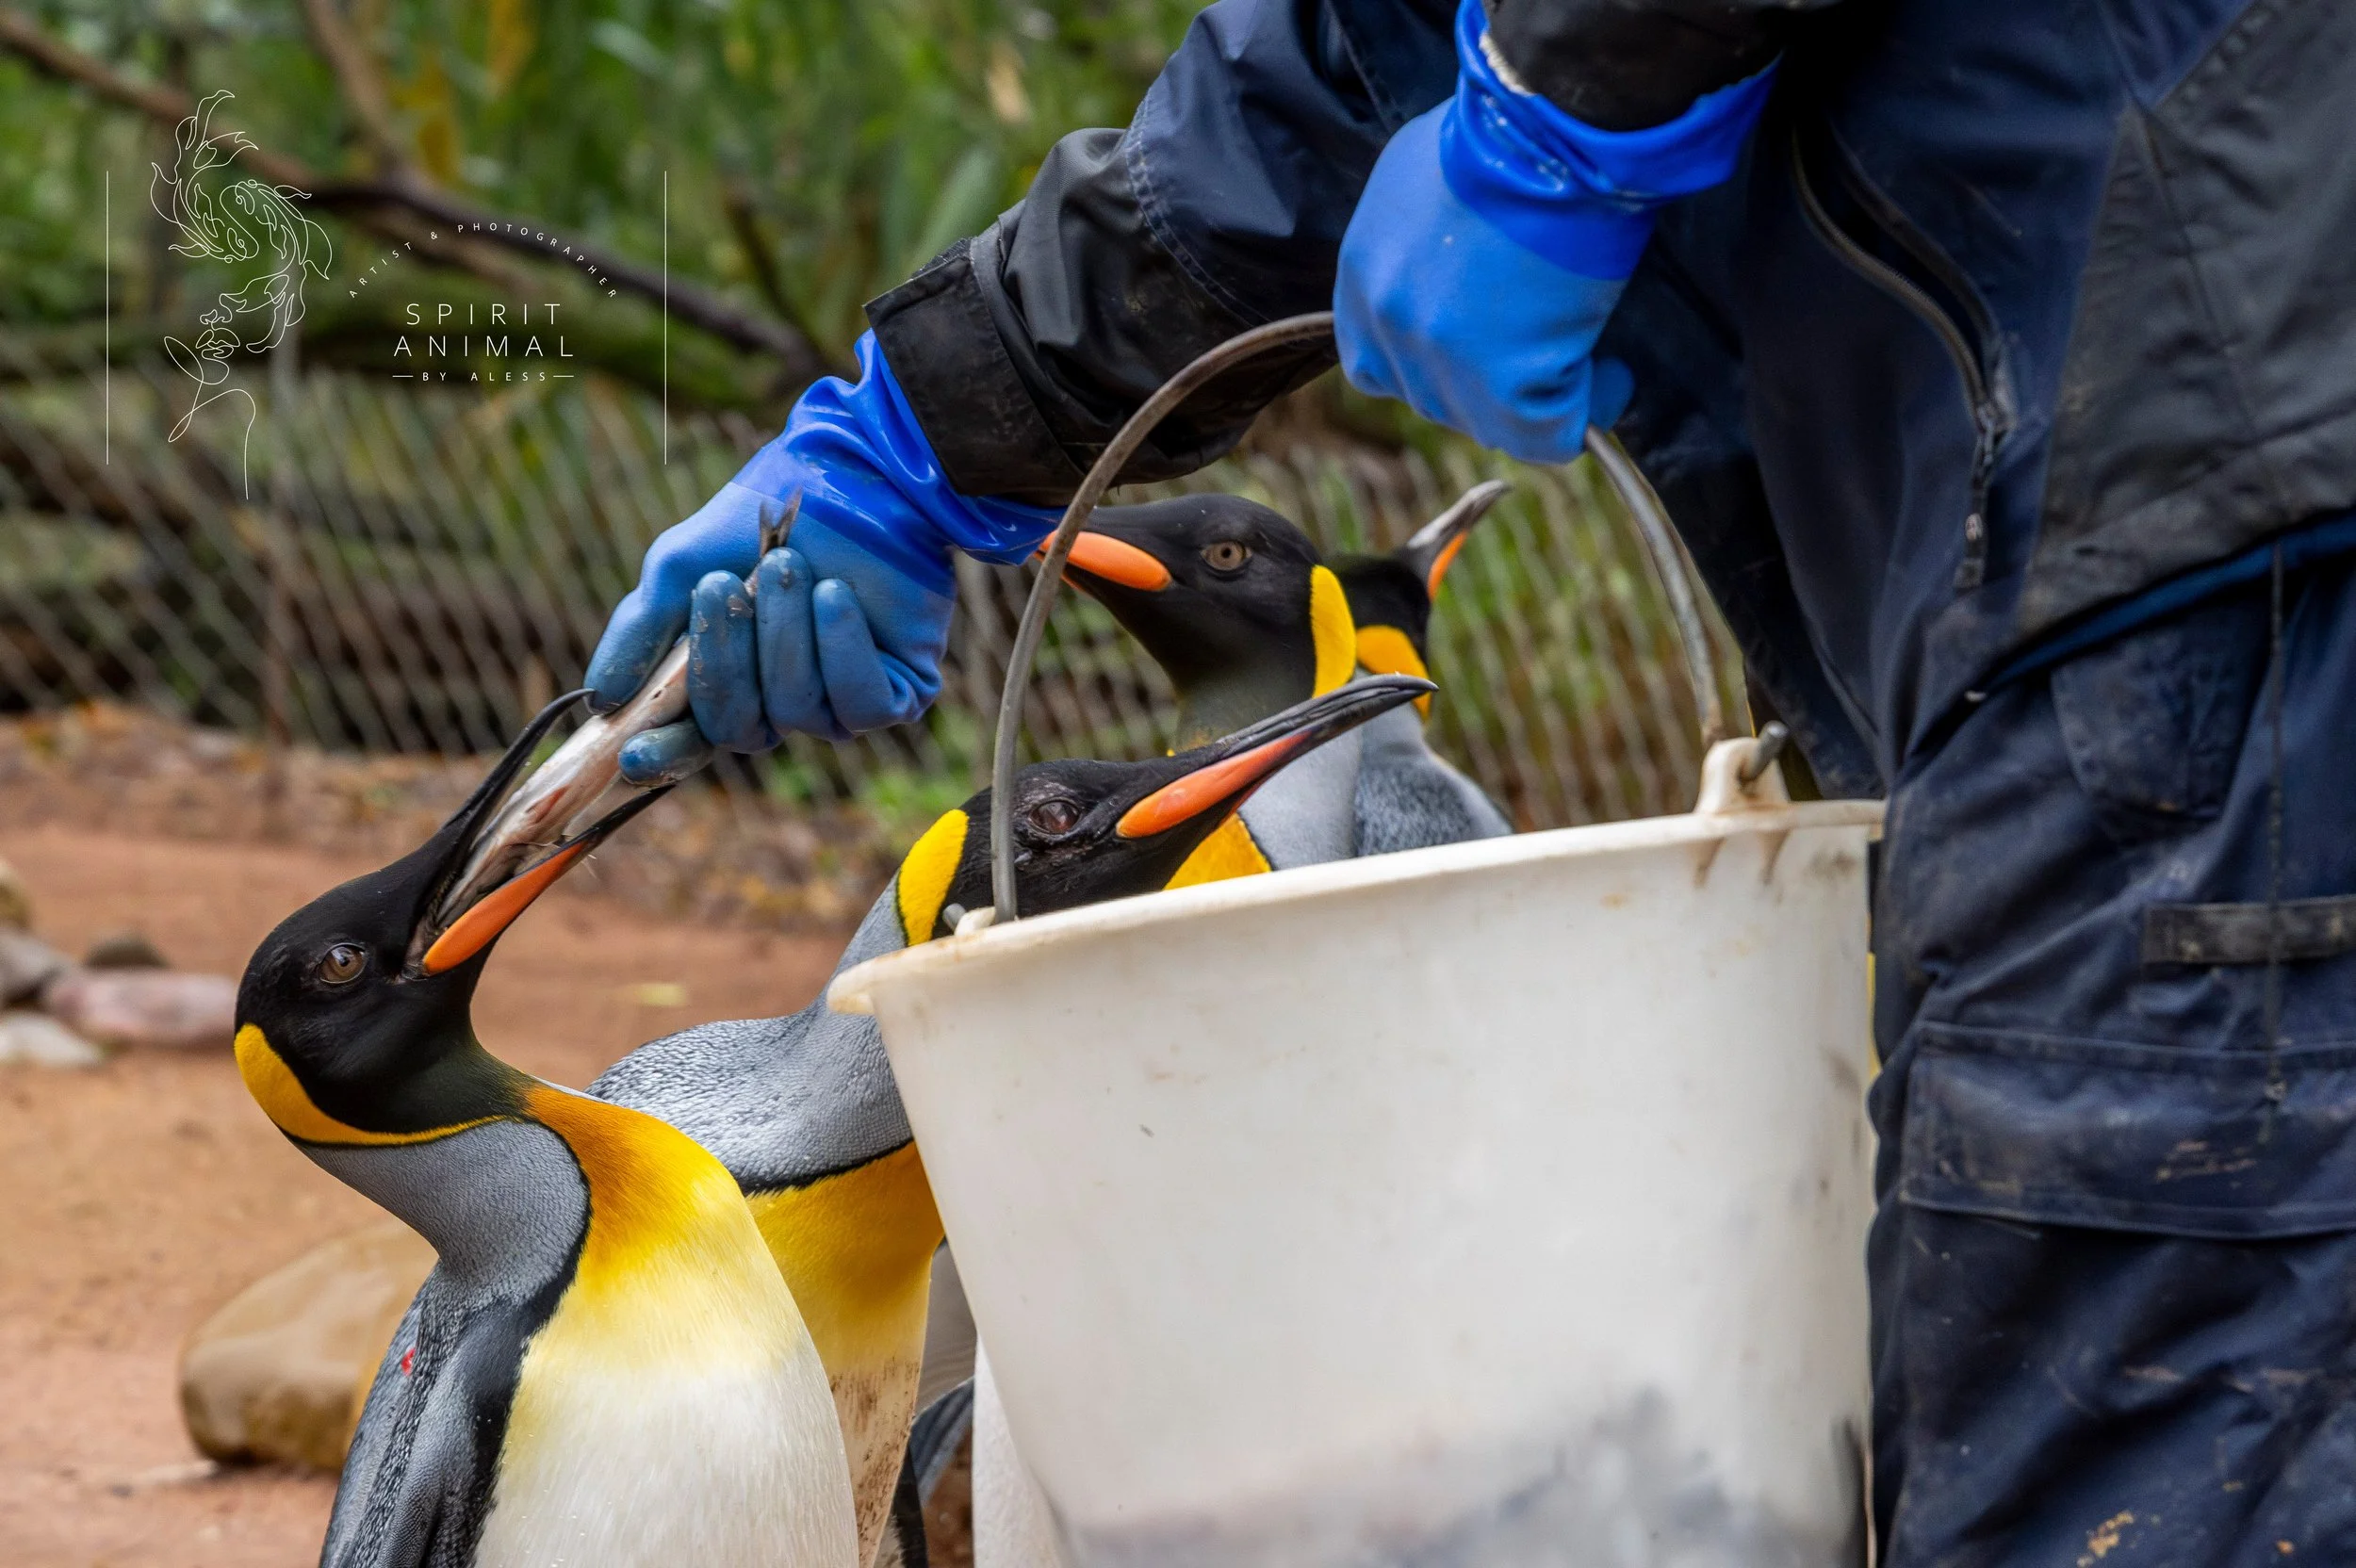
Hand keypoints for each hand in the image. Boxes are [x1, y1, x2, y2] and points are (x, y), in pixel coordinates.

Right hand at [586, 334, 1058, 782]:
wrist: (853, 473)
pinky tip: (835, 595)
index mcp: (723, 682)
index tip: (629, 756)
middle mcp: (777, 704)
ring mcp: (836, 704)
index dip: (661, 755)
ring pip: (795, 711)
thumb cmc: (763, 517)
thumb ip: (640, 631)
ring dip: (784, 632)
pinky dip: (840, 648)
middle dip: (724, 660)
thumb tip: (600, 700)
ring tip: (790, 564)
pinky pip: (861, 706)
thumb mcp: (682, 565)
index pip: (689, 743)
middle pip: (736, 730)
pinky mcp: (897, 694)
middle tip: (722, 584)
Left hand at [1334, 0, 1770, 462]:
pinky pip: (1547, 436)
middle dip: (1488, 381)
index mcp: (1363, 278)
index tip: (1481, 341)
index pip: (1376, 361)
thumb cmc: (1499, 131)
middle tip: (1541, 344)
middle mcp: (1390, 326)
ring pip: (1490, 421)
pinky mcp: (1505, 384)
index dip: (1430, 360)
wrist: (1551, 127)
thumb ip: (1414, 242)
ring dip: (1539, 394)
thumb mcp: (1416, 177)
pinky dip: (1588, 408)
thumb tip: (1447, 270)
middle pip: (1434, 397)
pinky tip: (1611, 375)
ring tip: (1586, 350)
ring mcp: (1443, 360)